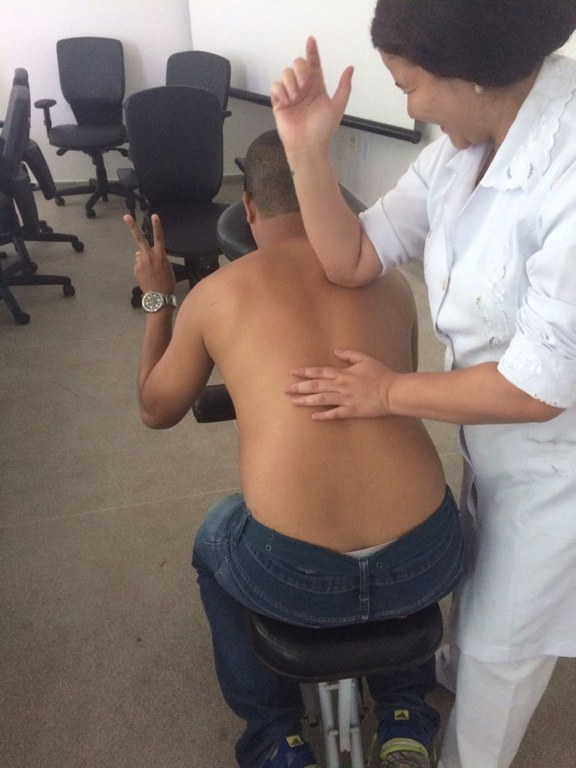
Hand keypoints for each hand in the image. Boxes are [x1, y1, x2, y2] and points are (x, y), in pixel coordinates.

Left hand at [124, 213, 175, 295]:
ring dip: (144, 259)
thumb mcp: (167, 268)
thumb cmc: (167, 282)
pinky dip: (142, 268)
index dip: (157, 226)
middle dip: (132, 226)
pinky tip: (147, 276)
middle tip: (126, 216)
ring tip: (151, 272)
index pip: (159, 237)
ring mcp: (140, 262)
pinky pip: (139, 264)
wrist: (159, 297)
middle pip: (139, 238)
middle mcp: (149, 256)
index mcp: (160, 255)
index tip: (154, 215)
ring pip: (140, 255)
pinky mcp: (135, 269)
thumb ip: (157, 257)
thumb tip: (143, 253)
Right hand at [270, 36, 353, 152]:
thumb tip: (350, 68)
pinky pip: (275, 86)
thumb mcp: (337, 106)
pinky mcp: (279, 102)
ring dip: (290, 82)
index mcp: (316, 86)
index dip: (312, 52)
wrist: (308, 146)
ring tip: (295, 97)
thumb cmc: (323, 129)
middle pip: (297, 64)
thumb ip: (344, 87)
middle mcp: (303, 88)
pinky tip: (287, 100)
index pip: (313, 64)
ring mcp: (290, 94)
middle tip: (304, 84)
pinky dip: (280, 90)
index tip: (311, 40)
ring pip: (285, 73)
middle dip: (300, 69)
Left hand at [284, 349, 396, 419]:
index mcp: (344, 374)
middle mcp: (342, 386)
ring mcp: (346, 399)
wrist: (392, 391)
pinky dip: (323, 415)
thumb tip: (336, 351)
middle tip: (285, 390)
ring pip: (321, 400)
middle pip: (316, 386)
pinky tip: (313, 417)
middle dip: (299, 387)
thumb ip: (349, 355)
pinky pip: (335, 414)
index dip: (305, 372)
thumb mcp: (365, 359)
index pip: (320, 372)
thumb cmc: (381, 374)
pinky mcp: (352, 411)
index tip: (292, 372)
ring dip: (306, 401)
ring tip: (293, 402)